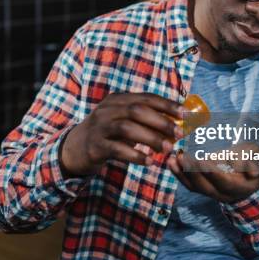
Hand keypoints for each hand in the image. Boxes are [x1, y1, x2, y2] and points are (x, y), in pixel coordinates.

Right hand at [60, 93, 183, 176]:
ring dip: (150, 138)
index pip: (146, 98)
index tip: (185, 114)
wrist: (73, 149)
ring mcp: (99, 127)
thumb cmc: (107, 135)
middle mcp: (107, 110)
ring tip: (167, 149)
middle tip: (179, 134)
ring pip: (127, 128)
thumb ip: (145, 121)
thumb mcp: (123, 121)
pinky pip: (116, 149)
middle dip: (161, 121)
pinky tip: (148, 161)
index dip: (167, 105)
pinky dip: (134, 155)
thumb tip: (177, 126)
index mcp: (118, 100)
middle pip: (137, 110)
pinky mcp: (95, 146)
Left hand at [167, 148, 258, 202]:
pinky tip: (171, 162)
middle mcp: (225, 194)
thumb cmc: (255, 162)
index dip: (211, 172)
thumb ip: (255, 162)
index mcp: (241, 187)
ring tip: (173, 158)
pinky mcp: (203, 189)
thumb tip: (251, 172)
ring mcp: (212, 193)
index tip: (199, 159)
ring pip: (195, 187)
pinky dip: (179, 174)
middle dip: (192, 171)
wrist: (249, 177)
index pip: (224, 182)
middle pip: (206, 187)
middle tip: (182, 156)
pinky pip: (189, 184)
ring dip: (182, 173)